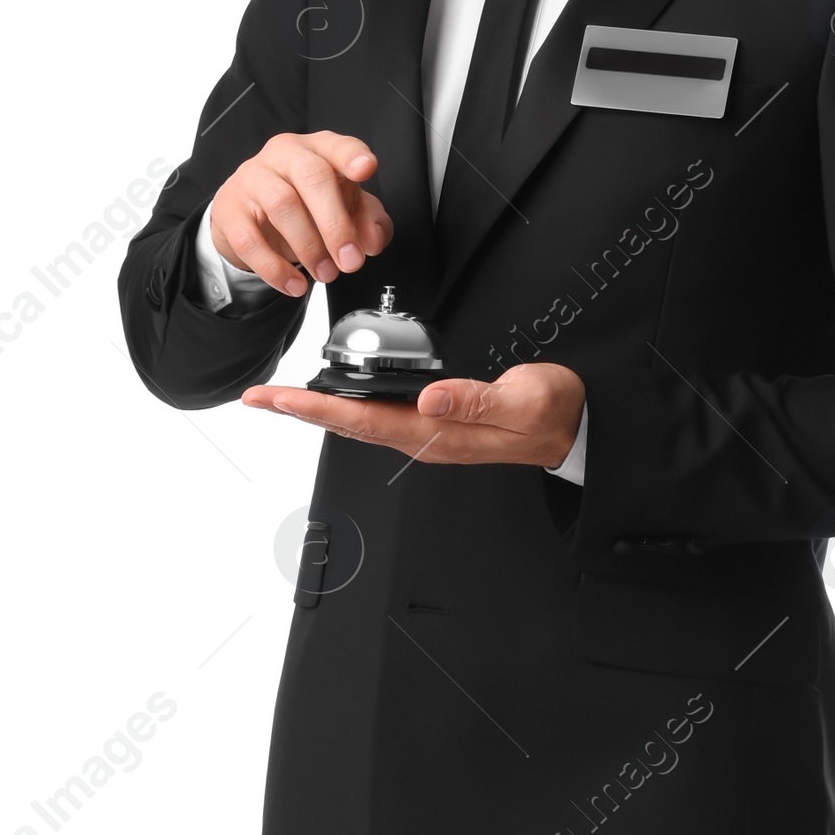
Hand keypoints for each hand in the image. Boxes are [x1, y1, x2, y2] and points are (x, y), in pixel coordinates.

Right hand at [208, 130, 391, 296]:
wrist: (251, 218)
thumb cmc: (304, 205)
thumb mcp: (344, 209)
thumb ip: (368, 221)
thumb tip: (373, 241)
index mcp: (317, 150)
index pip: (336, 145)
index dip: (351, 155)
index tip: (366, 168)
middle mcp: (284, 155)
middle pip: (312, 176)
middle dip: (336, 224)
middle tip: (350, 260)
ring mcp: (253, 178)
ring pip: (282, 204)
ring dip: (309, 247)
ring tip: (326, 273)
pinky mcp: (229, 209)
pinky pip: (249, 239)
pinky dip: (275, 268)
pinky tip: (294, 283)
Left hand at [242, 359, 585, 470]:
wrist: (575, 427)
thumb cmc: (554, 412)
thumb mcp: (524, 399)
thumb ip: (476, 399)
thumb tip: (430, 397)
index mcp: (440, 433)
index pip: (364, 419)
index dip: (316, 407)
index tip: (279, 396)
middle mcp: (427, 438)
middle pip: (348, 425)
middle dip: (300, 410)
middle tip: (259, 396)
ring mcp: (430, 434)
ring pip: (358, 423)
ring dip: (318, 410)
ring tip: (282, 398)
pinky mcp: (436, 424)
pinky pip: (378, 419)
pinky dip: (346, 408)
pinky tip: (334, 401)